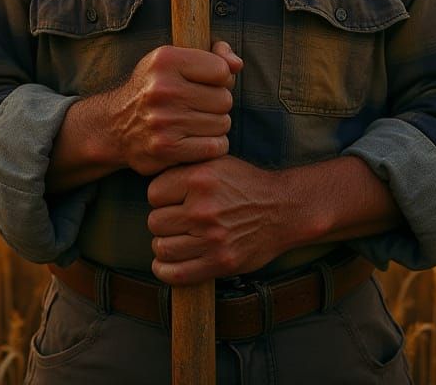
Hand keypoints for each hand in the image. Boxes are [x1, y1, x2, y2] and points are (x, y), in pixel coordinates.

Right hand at [108, 41, 241, 176]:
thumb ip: (213, 56)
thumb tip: (237, 64)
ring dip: (215, 126)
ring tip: (194, 122)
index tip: (206, 83)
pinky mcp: (166, 149)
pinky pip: (215, 147)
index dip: (221, 79)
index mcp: (165, 60)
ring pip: (223, 124)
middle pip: (225, 99)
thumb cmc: (154, 89)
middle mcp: (162, 89)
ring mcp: (163, 120)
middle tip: (199, 106)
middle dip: (217, 104)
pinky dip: (212, 146)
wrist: (114, 125)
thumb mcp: (175, 61)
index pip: (222, 70)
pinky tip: (196, 140)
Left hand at [147, 155, 288, 284]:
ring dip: (164, 245)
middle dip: (162, 222)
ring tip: (175, 239)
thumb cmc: (246, 185)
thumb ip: (186, 167)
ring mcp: (211, 238)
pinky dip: (165, 270)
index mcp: (200, 179)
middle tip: (175, 221)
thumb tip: (155, 178)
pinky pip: (176, 273)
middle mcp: (203, 208)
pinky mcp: (219, 262)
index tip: (171, 200)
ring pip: (162, 248)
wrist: (282, 209)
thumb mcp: (217, 162)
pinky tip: (168, 262)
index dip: (160, 197)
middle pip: (155, 222)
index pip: (153, 193)